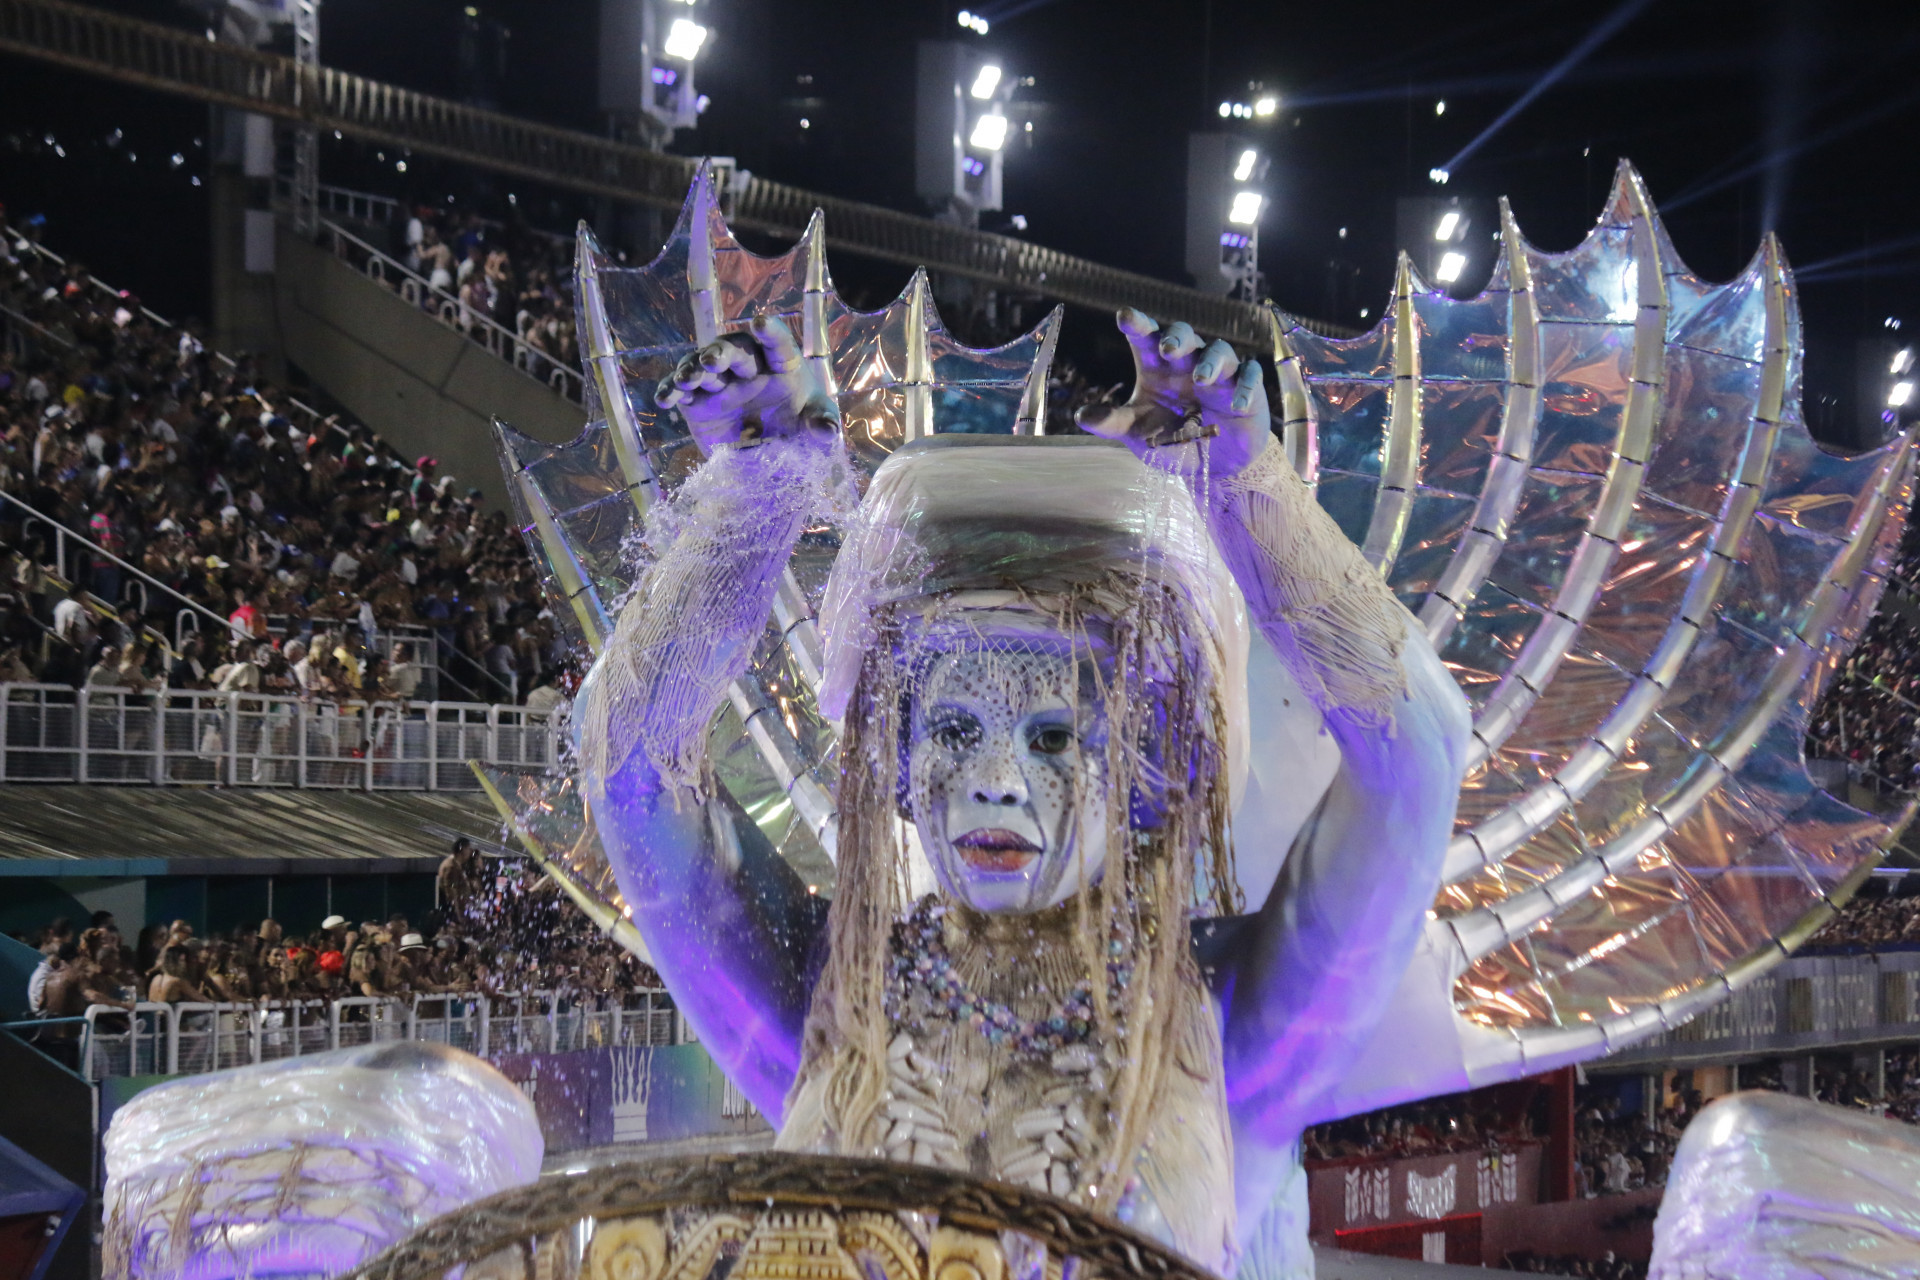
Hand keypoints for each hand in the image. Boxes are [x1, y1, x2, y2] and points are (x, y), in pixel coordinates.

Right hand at [654, 316, 839, 456]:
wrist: (769, 456)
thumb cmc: (797, 430)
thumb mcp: (814, 432)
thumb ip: (821, 427)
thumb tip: (827, 431)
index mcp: (781, 365)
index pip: (777, 344)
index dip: (770, 332)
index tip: (761, 323)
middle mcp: (748, 367)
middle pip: (734, 350)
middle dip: (722, 353)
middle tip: (713, 361)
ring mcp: (720, 383)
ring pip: (702, 367)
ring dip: (692, 370)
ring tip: (685, 380)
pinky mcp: (698, 402)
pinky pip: (681, 393)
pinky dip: (670, 393)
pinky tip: (664, 400)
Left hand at [1075, 308, 1269, 479]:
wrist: (1212, 466)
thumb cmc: (1172, 439)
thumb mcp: (1138, 434)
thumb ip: (1112, 423)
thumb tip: (1080, 416)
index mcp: (1158, 369)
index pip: (1147, 338)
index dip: (1138, 324)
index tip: (1125, 316)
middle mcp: (1187, 364)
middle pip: (1185, 335)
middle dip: (1177, 338)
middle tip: (1168, 349)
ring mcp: (1220, 373)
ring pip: (1219, 351)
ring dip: (1211, 362)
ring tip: (1201, 380)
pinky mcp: (1246, 388)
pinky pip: (1249, 376)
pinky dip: (1244, 387)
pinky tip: (1235, 405)